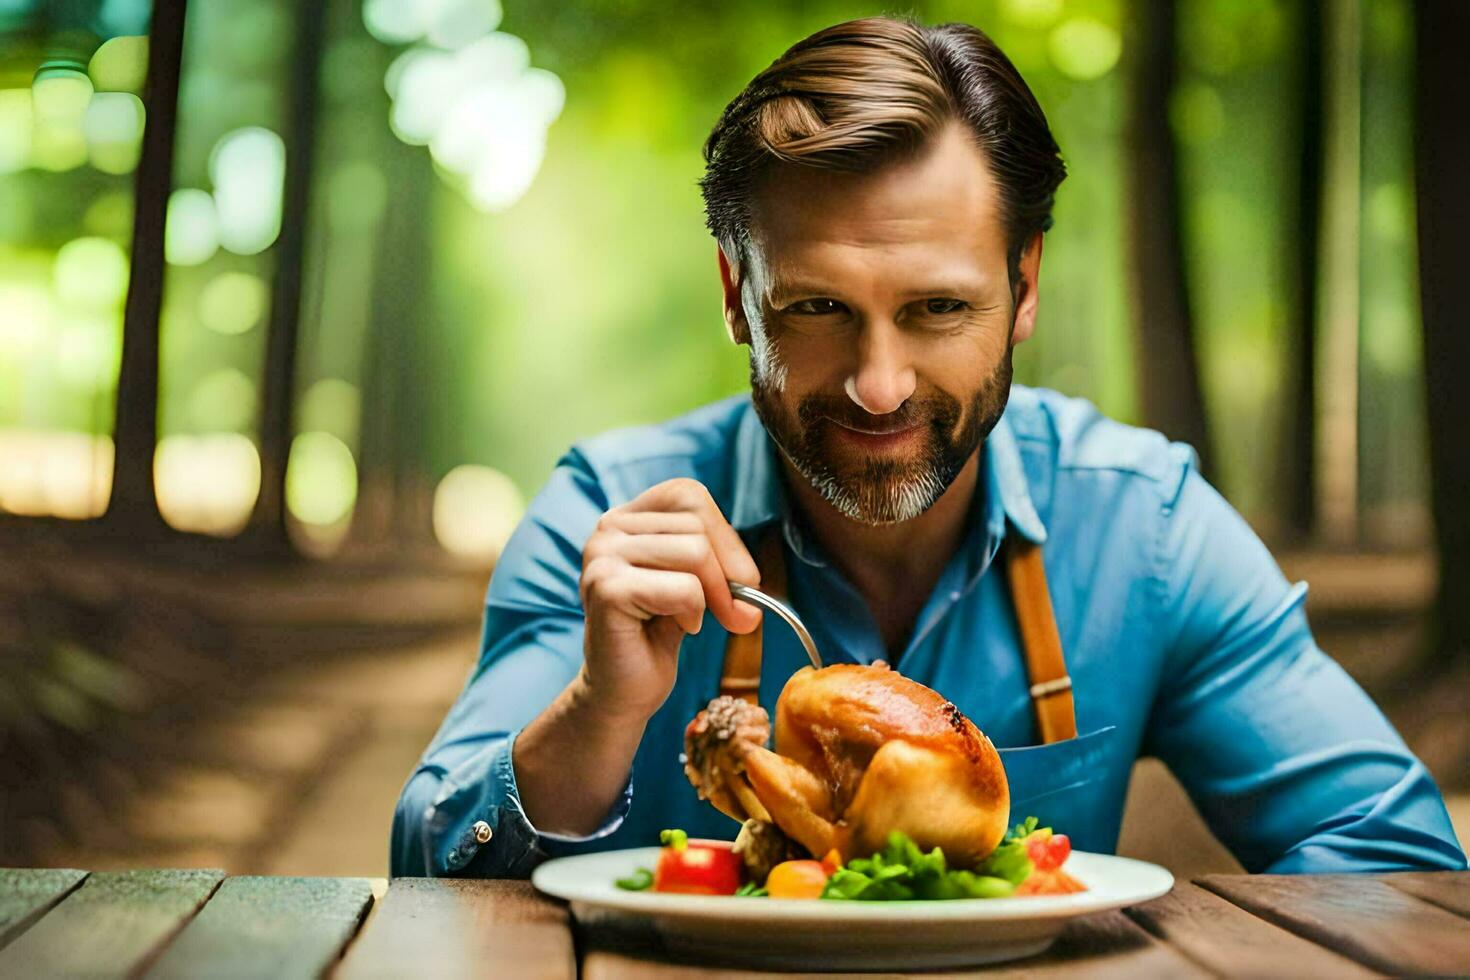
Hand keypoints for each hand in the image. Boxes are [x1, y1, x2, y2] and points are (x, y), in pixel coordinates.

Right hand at [577, 478, 762, 719]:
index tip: (742, 579)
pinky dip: (694, 612)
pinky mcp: (607, 589)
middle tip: (733, 613)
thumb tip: (752, 577)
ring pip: (695, 552)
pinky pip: (684, 588)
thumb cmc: (657, 636)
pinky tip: (679, 628)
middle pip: (697, 525)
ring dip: (713, 596)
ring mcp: (602, 556)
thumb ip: (716, 560)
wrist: (624, 691)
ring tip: (695, 620)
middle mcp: (608, 528)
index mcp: (627, 517)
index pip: (688, 495)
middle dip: (729, 573)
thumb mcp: (693, 583)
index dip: (725, 535)